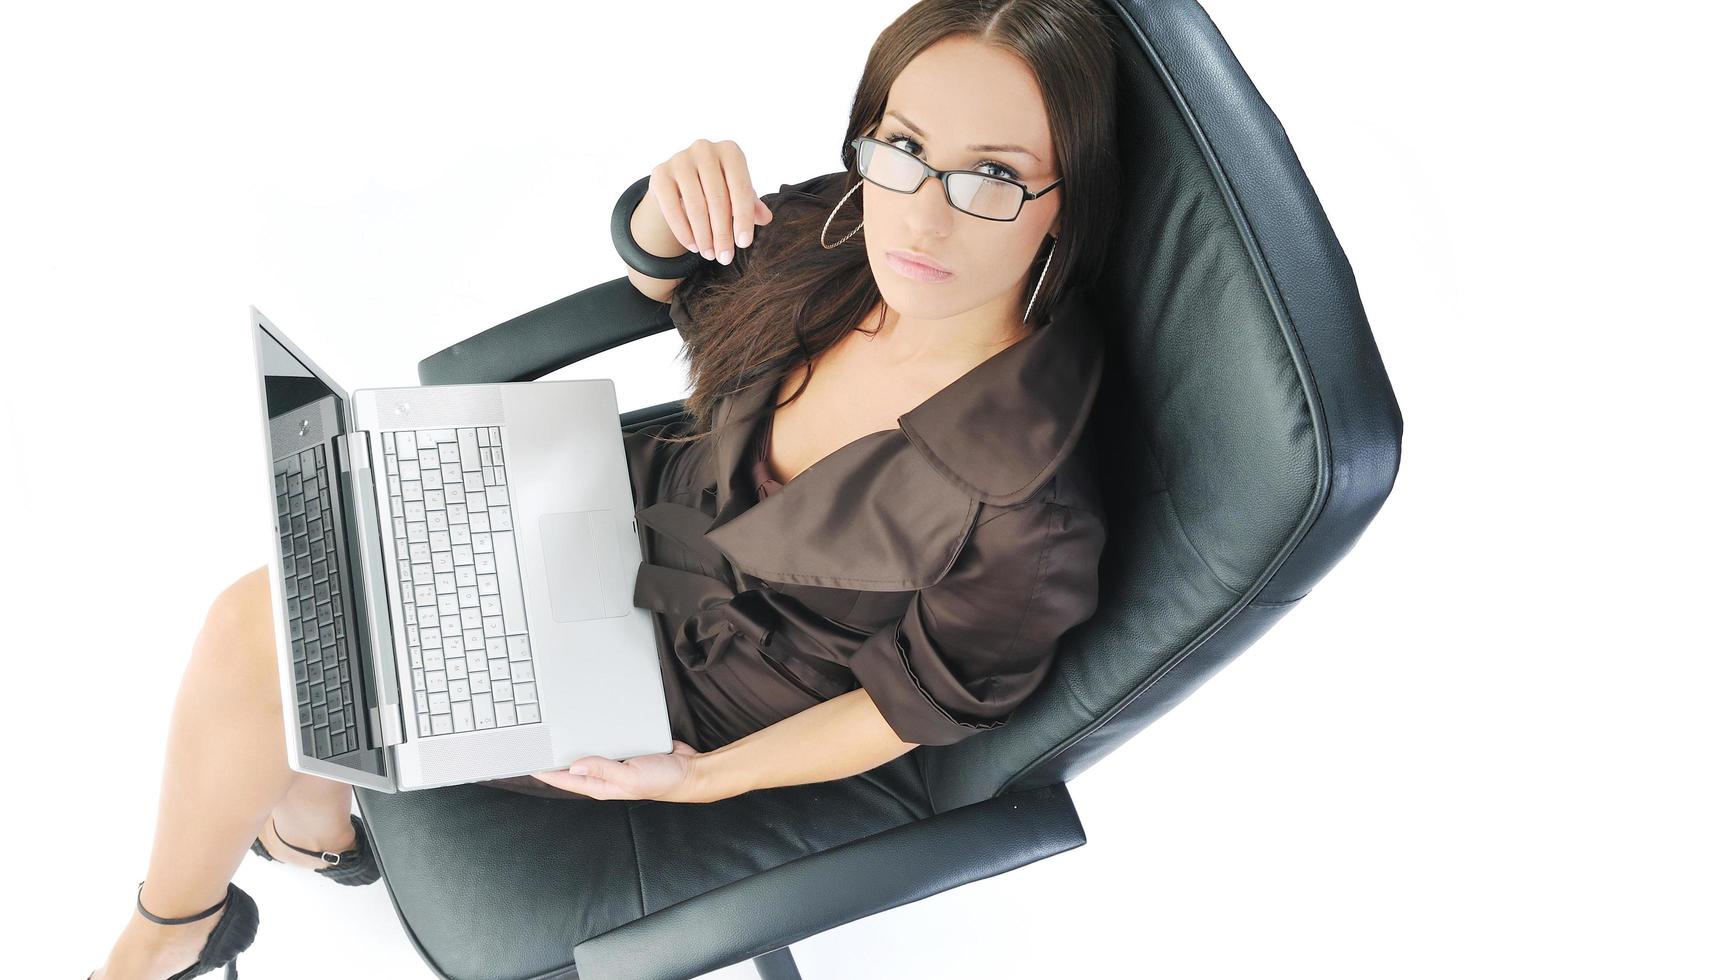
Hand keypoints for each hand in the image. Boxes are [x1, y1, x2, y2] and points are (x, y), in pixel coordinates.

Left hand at [530, 739, 706, 802]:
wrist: (690, 771)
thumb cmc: (663, 780)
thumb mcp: (630, 777)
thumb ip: (603, 770)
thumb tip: (574, 764)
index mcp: (602, 785)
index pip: (565, 779)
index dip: (545, 771)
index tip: (527, 762)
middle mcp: (605, 774)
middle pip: (572, 765)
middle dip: (554, 756)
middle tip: (535, 742)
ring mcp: (615, 762)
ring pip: (588, 750)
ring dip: (573, 743)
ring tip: (554, 731)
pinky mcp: (626, 749)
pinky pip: (606, 740)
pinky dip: (595, 732)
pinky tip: (589, 723)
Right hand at [650, 138, 774, 264]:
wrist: (683, 179)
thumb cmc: (719, 186)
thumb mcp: (738, 193)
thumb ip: (752, 204)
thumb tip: (766, 218)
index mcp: (730, 151)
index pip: (740, 188)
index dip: (743, 218)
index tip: (743, 244)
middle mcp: (705, 149)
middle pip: (717, 199)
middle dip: (722, 233)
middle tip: (725, 257)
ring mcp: (680, 159)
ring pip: (695, 206)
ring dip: (704, 236)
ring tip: (710, 255)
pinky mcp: (660, 173)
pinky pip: (672, 208)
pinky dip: (684, 231)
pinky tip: (693, 246)